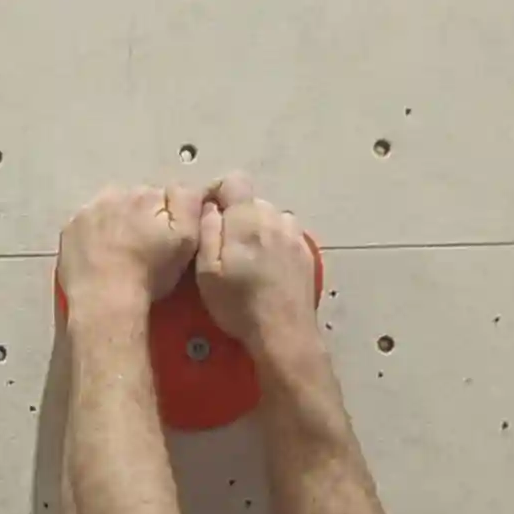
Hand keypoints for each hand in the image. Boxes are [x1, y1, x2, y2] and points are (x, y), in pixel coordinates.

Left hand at [57, 184, 194, 322]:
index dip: (169, 218)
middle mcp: (115, 193)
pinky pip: (87, 225)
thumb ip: (190, 202)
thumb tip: (187, 187)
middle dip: (141, 217)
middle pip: (135, 200)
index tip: (167, 240)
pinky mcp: (68, 229)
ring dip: (116, 223)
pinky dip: (93, 235)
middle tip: (144, 249)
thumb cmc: (150, 273)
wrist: (105, 301)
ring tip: (120, 253)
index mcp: (146, 194)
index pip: (164, 197)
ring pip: (109, 210)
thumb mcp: (186, 238)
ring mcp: (88, 210)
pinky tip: (99, 256)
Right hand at [194, 172, 321, 356]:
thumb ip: (206, 230)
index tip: (208, 215)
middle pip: (251, 202)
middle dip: (236, 217)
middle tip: (225, 248)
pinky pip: (285, 236)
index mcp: (248, 218)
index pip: (234, 181)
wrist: (283, 332)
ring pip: (270, 218)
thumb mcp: (207, 270)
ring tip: (248, 260)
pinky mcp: (307, 252)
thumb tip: (210, 206)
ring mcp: (295, 235)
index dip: (217, 192)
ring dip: (257, 230)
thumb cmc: (239, 304)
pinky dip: (274, 244)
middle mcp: (275, 218)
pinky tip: (268, 269)